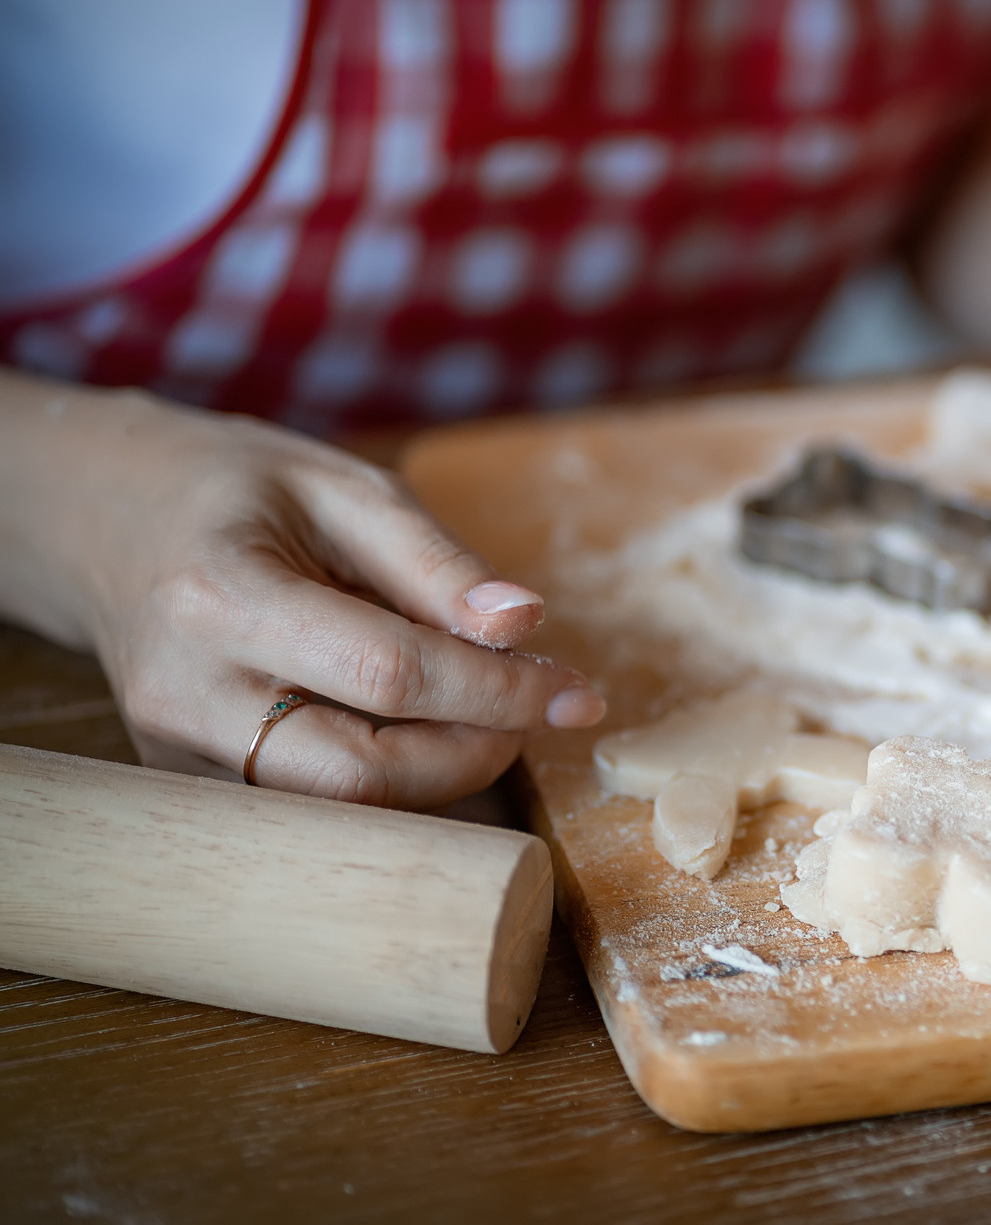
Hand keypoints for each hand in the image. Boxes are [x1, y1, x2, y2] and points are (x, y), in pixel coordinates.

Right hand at [0, 378, 604, 807]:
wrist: (107, 519)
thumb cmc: (237, 491)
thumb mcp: (342, 486)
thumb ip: (436, 560)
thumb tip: (525, 625)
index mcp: (222, 597)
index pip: (391, 674)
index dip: (499, 690)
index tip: (575, 690)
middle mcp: (185, 691)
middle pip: (361, 774)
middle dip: (476, 753)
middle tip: (534, 711)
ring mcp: (173, 752)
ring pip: (338, 812)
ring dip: (439, 776)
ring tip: (483, 715)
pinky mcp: (185, 783)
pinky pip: (307, 810)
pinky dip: (386, 782)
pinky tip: (419, 731)